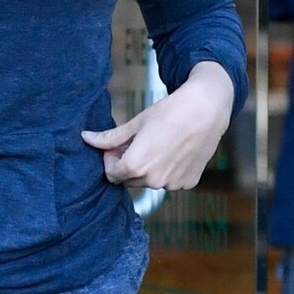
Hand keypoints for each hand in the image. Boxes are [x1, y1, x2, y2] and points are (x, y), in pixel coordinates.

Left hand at [81, 61, 234, 191]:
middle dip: (129, 163)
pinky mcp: (188, 183)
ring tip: (160, 143)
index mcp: (134, 166)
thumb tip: (86, 138)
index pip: (111, 174)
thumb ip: (110, 138)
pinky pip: (170, 180)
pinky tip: (177, 150)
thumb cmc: (169, 112)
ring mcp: (172, 184)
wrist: (207, 109)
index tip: (118, 144)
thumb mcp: (136, 123)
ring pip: (150, 181)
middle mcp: (153, 181)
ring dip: (149, 168)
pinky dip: (169, 169)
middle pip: (130, 179)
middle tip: (139, 142)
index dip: (112, 158)